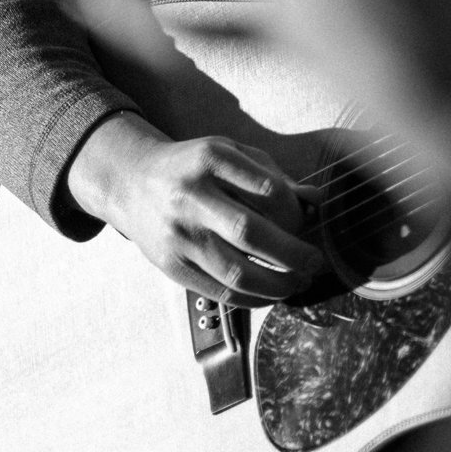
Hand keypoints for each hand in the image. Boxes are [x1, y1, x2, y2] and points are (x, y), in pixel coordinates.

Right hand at [66, 110, 323, 301]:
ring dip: (277, 284)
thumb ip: (273, 174)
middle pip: (250, 233)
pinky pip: (218, 291)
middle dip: (293, 254)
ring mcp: (178, 234)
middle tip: (317, 263)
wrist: (132, 183)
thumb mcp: (231, 153)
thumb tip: (317, 200)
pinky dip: (251, 298)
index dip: (295, 210)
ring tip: (299, 283)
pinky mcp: (171, 266)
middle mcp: (191, 196)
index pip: (267, 188)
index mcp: (211, 159)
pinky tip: (271, 294)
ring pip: (235, 271)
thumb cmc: (196, 167)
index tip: (307, 221)